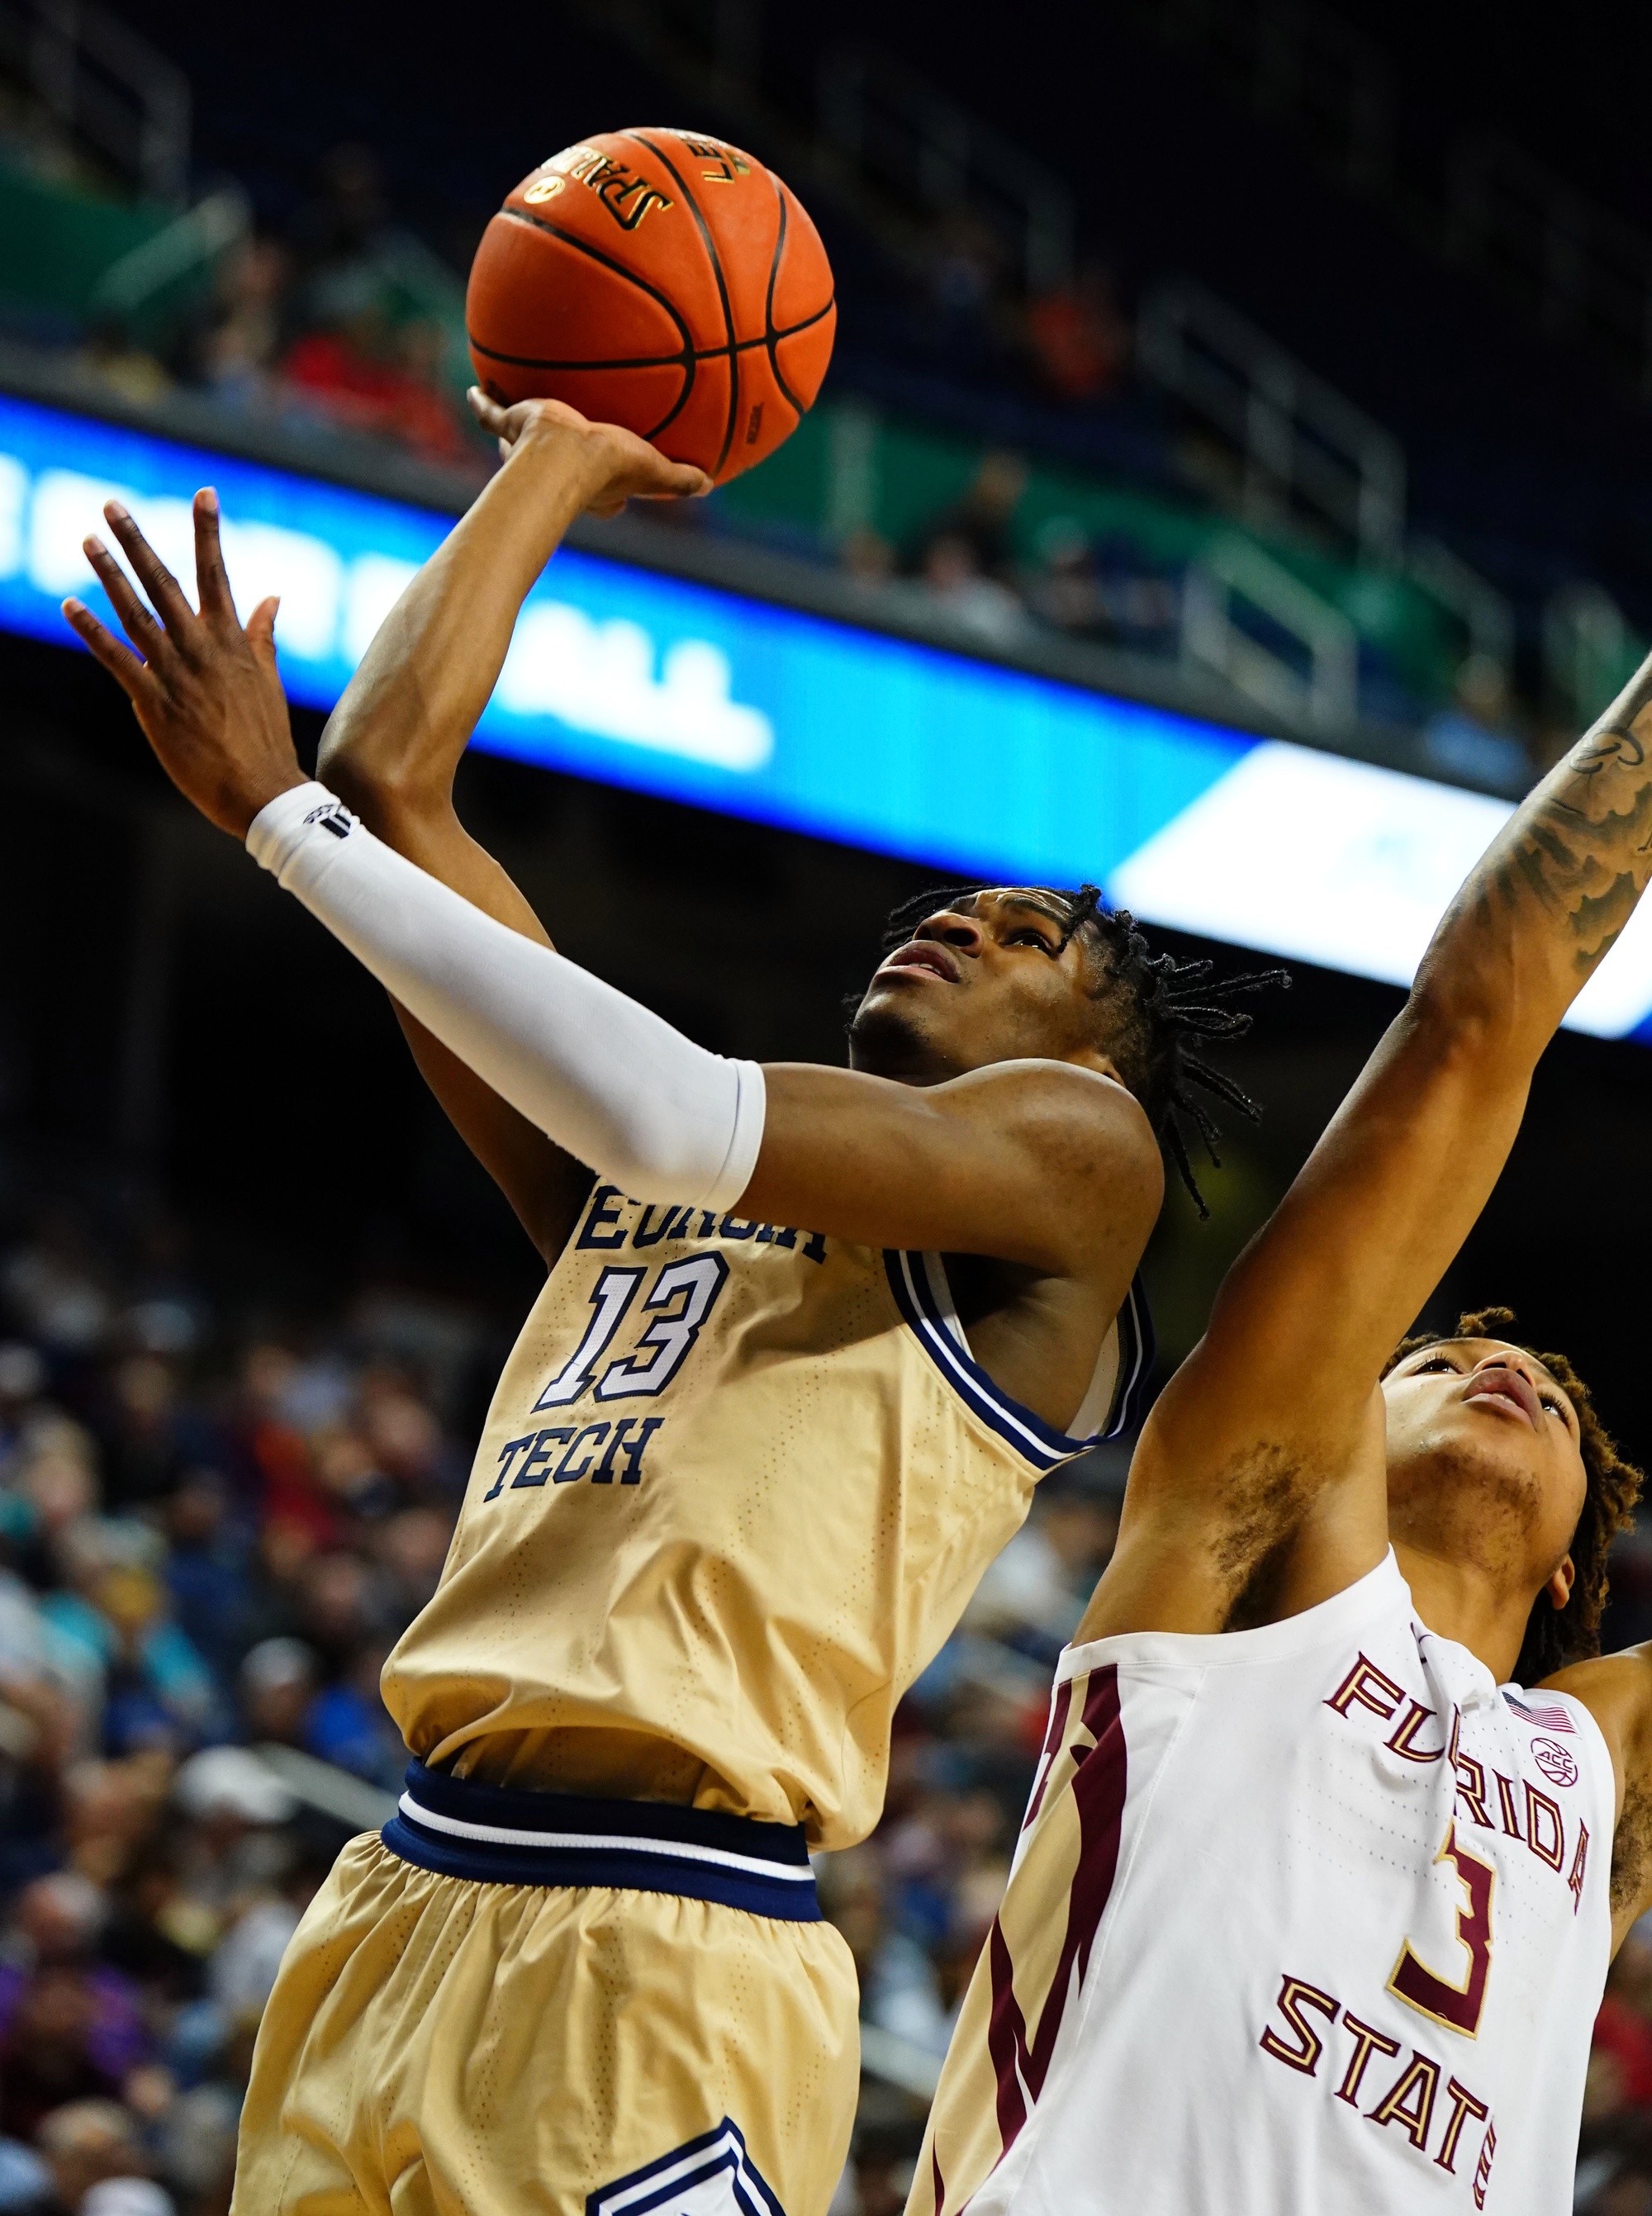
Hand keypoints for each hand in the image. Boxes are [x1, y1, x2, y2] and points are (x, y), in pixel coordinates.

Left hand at [62, 490, 305, 837]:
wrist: (262, 789)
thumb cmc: (266, 739)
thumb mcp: (266, 680)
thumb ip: (262, 635)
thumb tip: (272, 599)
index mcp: (232, 641)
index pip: (218, 573)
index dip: (209, 531)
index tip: (203, 492)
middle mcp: (202, 649)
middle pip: (165, 583)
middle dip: (138, 541)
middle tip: (111, 506)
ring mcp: (176, 674)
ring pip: (136, 613)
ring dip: (109, 575)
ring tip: (87, 541)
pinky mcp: (153, 703)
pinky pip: (116, 660)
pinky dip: (92, 632)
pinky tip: (71, 606)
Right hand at [466, 388, 711, 516]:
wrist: (563, 454)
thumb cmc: (607, 467)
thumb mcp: (653, 470)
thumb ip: (679, 478)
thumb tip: (710, 484)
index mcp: (593, 491)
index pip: (606, 501)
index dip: (615, 501)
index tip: (621, 497)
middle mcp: (557, 474)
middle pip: (559, 470)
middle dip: (562, 466)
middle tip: (567, 448)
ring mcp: (528, 451)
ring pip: (520, 445)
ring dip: (516, 435)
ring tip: (513, 415)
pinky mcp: (512, 426)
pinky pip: (492, 414)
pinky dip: (483, 402)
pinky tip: (475, 388)